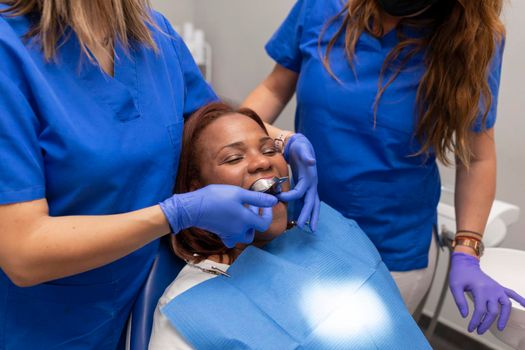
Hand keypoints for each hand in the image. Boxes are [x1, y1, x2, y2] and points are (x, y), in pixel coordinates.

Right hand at [159, 184, 277, 247]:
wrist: (193, 208)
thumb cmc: (215, 198)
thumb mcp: (239, 193)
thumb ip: (257, 198)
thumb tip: (273, 201)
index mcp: (245, 221)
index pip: (264, 223)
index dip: (267, 214)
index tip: (265, 204)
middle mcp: (239, 231)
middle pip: (255, 230)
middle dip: (255, 218)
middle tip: (248, 204)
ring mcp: (230, 235)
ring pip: (245, 235)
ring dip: (246, 226)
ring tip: (240, 212)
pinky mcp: (221, 235)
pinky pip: (233, 238)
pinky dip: (235, 232)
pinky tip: (230, 219)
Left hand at [277, 133, 319, 230]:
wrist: (301, 144)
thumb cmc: (300, 146)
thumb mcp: (303, 147)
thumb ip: (306, 154)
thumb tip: (311, 161)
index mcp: (310, 177)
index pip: (300, 192)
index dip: (290, 197)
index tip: (278, 197)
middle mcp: (312, 184)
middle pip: (312, 202)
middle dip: (308, 215)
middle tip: (303, 227)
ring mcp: (310, 186)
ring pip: (312, 204)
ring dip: (310, 216)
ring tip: (309, 228)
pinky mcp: (305, 186)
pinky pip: (306, 200)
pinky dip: (304, 209)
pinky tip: (302, 218)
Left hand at [449, 252, 524, 333]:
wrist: (466, 263)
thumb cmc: (459, 274)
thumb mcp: (454, 286)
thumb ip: (459, 301)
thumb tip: (465, 316)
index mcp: (480, 289)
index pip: (480, 310)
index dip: (475, 321)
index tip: (470, 329)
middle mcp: (491, 290)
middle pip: (493, 311)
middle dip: (486, 323)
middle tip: (479, 331)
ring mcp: (497, 288)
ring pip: (506, 305)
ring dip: (504, 318)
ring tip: (500, 328)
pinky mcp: (499, 287)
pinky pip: (512, 293)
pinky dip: (520, 299)